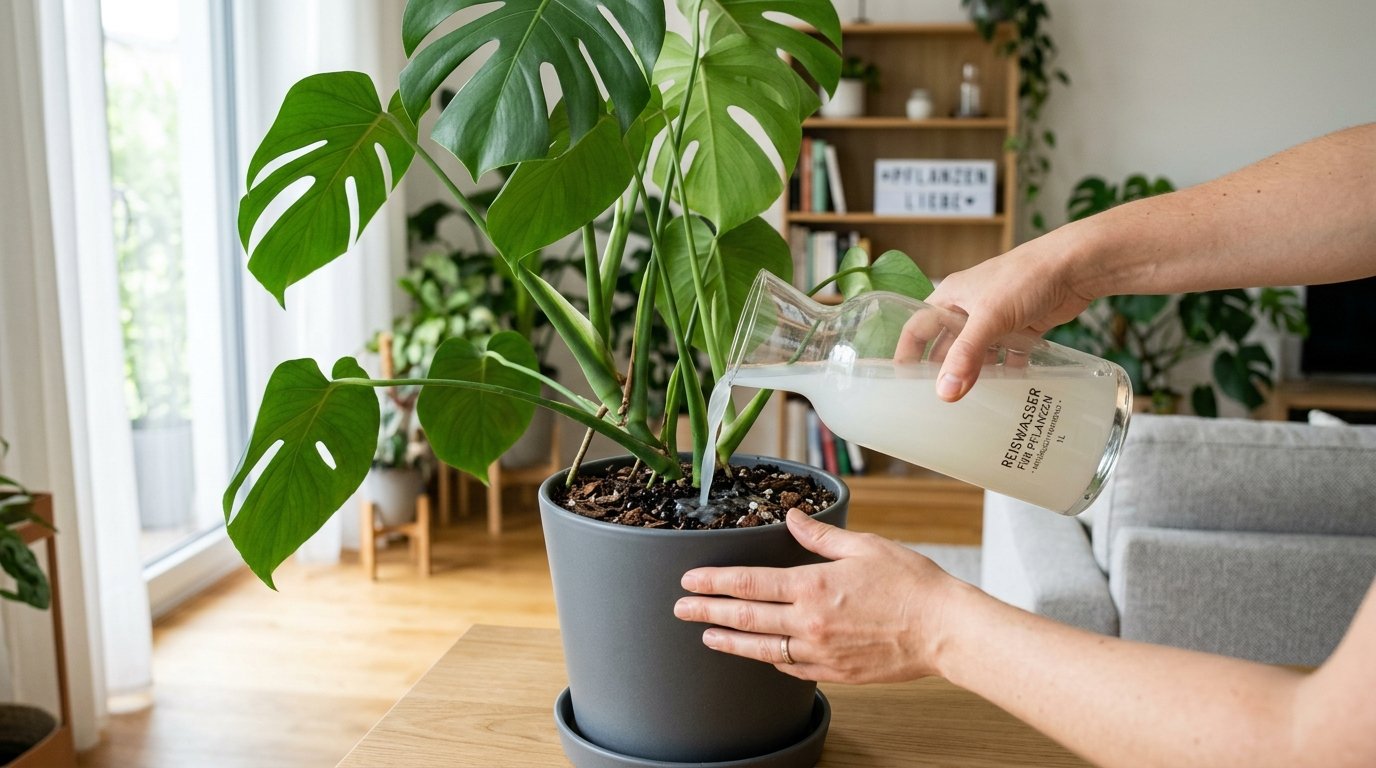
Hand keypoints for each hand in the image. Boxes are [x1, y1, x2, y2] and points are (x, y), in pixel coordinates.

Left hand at [674, 509, 964, 683]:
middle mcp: (809, 623)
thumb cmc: (912, 584)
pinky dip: (772, 661)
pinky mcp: (836, 672)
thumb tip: (793, 516)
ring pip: (762, 649)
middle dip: (707, 612)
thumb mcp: (865, 547)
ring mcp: (820, 652)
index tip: (689, 581)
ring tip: (708, 636)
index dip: (713, 582)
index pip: (749, 583)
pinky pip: (793, 668)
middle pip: (746, 617)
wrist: (944, 630)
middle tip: (680, 610)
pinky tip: (761, 655)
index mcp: (812, 586)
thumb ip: (821, 536)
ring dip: (731, 642)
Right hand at [920, 231, 1095, 401]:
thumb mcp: (989, 316)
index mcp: (952, 297)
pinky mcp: (1022, 328)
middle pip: (948, 345)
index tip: (901, 382)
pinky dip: (1006, 372)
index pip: (918, 327)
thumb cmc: (1025, 277)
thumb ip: (966, 355)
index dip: (907, 353)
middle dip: (944, 371)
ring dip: (976, 374)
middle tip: (936, 402)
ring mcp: (997, 319)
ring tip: (969, 404)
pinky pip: (1007, 356)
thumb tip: (945, 392)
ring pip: (978, 353)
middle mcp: (970, 308)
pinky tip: (1007, 391)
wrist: (1074, 267)